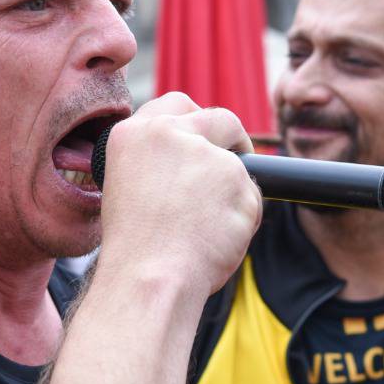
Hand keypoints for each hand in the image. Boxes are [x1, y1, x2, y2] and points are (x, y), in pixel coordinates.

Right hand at [98, 93, 262, 302]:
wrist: (149, 279)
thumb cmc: (136, 249)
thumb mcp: (131, 188)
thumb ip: (163, 163)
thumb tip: (202, 160)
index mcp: (133, 134)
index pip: (177, 104)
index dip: (199, 120)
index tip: (209, 137)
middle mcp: (170, 133)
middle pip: (222, 118)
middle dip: (235, 139)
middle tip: (238, 162)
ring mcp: (207, 153)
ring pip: (239, 170)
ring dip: (234, 197)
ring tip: (206, 234)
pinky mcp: (238, 177)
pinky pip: (253, 199)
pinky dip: (243, 221)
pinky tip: (219, 241)